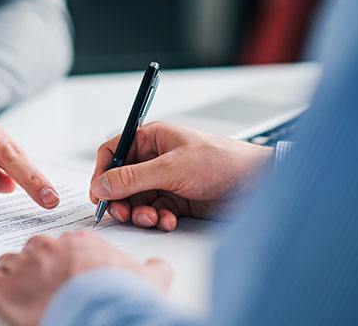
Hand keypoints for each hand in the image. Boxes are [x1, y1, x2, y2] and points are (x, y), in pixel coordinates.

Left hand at [0, 231, 171, 325]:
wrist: (99, 315)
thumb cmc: (119, 296)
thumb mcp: (150, 279)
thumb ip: (153, 268)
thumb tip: (159, 266)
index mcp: (80, 242)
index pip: (65, 242)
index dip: (64, 258)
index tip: (65, 270)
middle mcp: (49, 248)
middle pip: (36, 248)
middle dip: (37, 263)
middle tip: (43, 281)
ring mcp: (25, 265)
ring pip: (10, 260)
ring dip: (12, 271)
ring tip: (17, 285)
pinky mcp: (5, 288)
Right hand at [90, 121, 272, 230]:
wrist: (257, 184)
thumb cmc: (222, 161)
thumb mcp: (172, 168)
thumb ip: (133, 178)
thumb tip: (102, 185)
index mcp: (152, 138)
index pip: (113, 152)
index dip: (102, 172)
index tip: (99, 193)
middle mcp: (155, 159)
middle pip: (121, 181)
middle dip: (121, 200)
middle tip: (123, 214)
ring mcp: (165, 180)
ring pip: (136, 200)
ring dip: (140, 213)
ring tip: (152, 218)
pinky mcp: (176, 199)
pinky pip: (154, 211)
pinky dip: (158, 218)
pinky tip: (169, 220)